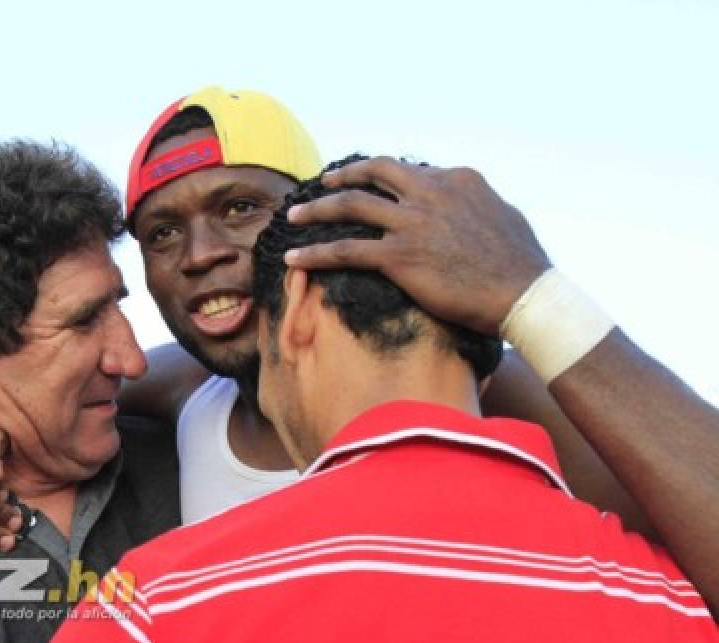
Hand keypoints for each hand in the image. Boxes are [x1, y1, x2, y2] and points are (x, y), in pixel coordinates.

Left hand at [284, 157, 552, 334]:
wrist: (525, 294)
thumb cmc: (522, 264)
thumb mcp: (503, 215)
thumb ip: (476, 205)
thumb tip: (469, 207)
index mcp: (457, 179)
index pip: (410, 171)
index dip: (386, 177)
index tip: (370, 185)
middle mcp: (430, 192)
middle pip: (373, 173)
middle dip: (343, 175)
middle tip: (323, 182)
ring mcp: (411, 222)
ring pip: (349, 205)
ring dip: (316, 208)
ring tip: (294, 214)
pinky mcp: (398, 256)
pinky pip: (343, 250)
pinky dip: (314, 253)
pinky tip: (294, 258)